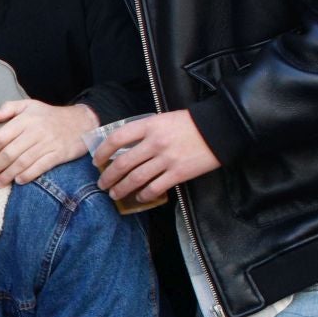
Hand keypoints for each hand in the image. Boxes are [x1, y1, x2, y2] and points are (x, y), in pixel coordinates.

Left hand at [0, 100, 97, 184]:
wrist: (82, 121)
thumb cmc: (50, 116)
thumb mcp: (30, 105)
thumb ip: (9, 108)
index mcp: (26, 119)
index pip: (2, 136)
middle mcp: (36, 131)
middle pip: (10, 152)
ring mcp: (48, 143)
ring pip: (23, 162)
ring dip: (8, 175)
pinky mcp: (59, 154)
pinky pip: (40, 167)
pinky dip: (28, 175)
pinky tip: (18, 181)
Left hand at [92, 109, 218, 208]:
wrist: (220, 130)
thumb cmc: (190, 123)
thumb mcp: (163, 119)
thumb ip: (145, 131)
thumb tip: (126, 146)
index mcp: (149, 125)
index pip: (117, 138)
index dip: (103, 151)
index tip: (97, 160)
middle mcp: (155, 143)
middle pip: (122, 163)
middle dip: (108, 176)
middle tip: (102, 184)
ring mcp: (166, 159)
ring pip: (136, 178)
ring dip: (121, 188)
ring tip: (114, 194)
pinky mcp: (178, 173)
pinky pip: (155, 188)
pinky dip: (144, 195)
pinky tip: (139, 197)